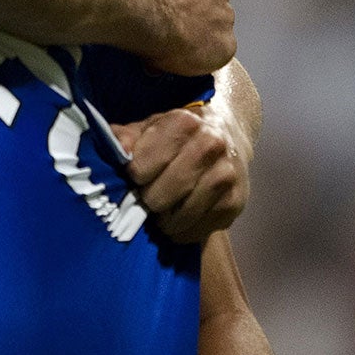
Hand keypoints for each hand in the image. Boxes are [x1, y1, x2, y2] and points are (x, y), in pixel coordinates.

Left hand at [114, 101, 250, 242]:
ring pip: (185, 212)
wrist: (228, 134)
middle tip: (144, 201)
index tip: (133, 178)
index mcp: (183, 123)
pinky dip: (185, 231)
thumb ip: (126, 138)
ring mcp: (226, 175)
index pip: (143, 164)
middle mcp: (210, 146)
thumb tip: (118, 152)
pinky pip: (204, 227)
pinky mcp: (236, 201)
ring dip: (166, 221)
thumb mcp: (148, 127)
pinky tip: (177, 224)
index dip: (133, 176)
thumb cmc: (177, 135)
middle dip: (148, 200)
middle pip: (165, 190)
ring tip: (159, 216)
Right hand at [124, 0, 234, 75]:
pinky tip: (178, 55)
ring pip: (214, 26)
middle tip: (167, 16)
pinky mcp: (225, 46)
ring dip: (198, 31)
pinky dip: (201, 55)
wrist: (141, 12)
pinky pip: (216, 52)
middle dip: (193, 6)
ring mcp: (225, 17)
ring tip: (170, 39)